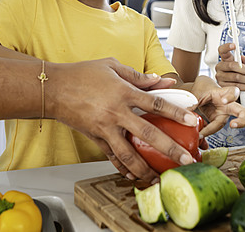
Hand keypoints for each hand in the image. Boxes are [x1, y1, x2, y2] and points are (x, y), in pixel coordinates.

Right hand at [46, 58, 199, 182]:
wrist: (53, 89)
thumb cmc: (82, 74)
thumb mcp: (112, 66)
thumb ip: (138, 76)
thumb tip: (160, 80)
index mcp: (123, 92)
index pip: (155, 103)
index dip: (175, 112)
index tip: (192, 120)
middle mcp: (116, 112)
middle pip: (148, 133)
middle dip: (168, 148)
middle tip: (184, 160)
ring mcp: (105, 128)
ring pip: (129, 154)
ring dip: (146, 168)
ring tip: (160, 178)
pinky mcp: (95, 138)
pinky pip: (112, 157)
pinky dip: (123, 167)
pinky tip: (133, 175)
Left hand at [191, 76, 244, 135]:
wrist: (199, 92)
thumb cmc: (201, 89)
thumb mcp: (196, 92)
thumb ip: (193, 100)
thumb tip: (187, 111)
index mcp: (223, 93)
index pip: (234, 92)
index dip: (231, 97)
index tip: (223, 101)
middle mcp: (228, 105)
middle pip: (243, 112)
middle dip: (242, 120)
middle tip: (233, 125)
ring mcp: (224, 114)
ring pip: (226, 125)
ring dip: (213, 130)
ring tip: (202, 133)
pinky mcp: (217, 121)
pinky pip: (214, 128)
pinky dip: (207, 132)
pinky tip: (198, 133)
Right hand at [215, 43, 244, 90]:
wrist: (238, 88)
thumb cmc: (242, 75)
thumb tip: (242, 58)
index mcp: (225, 59)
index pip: (222, 50)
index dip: (227, 47)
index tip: (234, 45)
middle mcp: (220, 67)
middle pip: (232, 65)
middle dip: (244, 70)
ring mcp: (219, 77)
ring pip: (236, 77)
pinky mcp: (222, 87)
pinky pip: (237, 86)